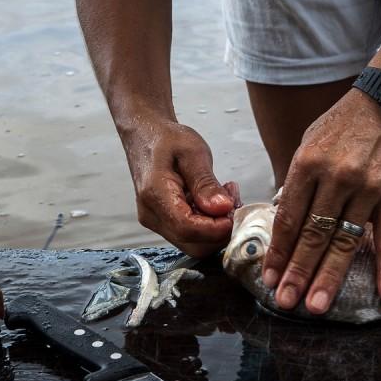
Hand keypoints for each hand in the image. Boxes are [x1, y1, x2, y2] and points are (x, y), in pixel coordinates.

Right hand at [122, 120, 236, 257]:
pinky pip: (191, 236)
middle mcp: (152, 215)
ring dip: (217, 228)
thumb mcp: (193, 153)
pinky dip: (209, 225)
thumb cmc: (167, 139)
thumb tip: (222, 208)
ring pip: (194, 244)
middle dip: (220, 230)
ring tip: (226, 198)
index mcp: (155, 195)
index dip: (216, 228)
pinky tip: (215, 202)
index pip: (188, 229)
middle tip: (233, 203)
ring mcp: (156, 222)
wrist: (146, 136)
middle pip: (193, 244)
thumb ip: (206, 183)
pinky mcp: (164, 223)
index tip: (234, 211)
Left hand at [262, 88, 380, 312]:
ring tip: (316, 306)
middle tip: (286, 302)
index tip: (270, 278)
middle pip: (312, 235)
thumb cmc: (342, 125)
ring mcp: (366, 188)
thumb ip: (296, 181)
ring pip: (345, 241)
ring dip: (330, 277)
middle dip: (297, 272)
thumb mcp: (308, 144)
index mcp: (307, 165)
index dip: (278, 252)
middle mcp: (335, 178)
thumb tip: (283, 218)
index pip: (288, 218)